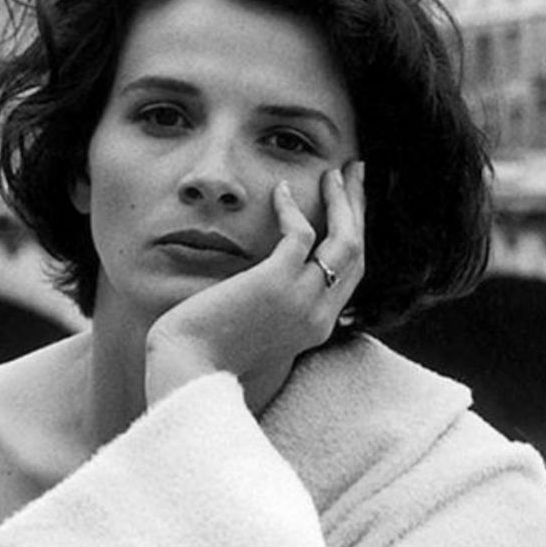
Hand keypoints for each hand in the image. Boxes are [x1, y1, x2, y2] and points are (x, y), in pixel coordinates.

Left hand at [145, 161, 364, 411]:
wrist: (187, 374)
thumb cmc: (206, 355)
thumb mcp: (251, 334)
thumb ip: (268, 311)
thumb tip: (257, 284)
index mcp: (315, 328)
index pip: (349, 276)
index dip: (351, 237)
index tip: (347, 208)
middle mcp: (319, 316)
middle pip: (356, 254)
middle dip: (358, 209)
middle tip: (355, 173)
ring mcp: (303, 301)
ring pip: (344, 242)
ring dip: (343, 202)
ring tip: (334, 172)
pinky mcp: (277, 284)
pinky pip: (301, 235)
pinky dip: (293, 209)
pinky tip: (280, 190)